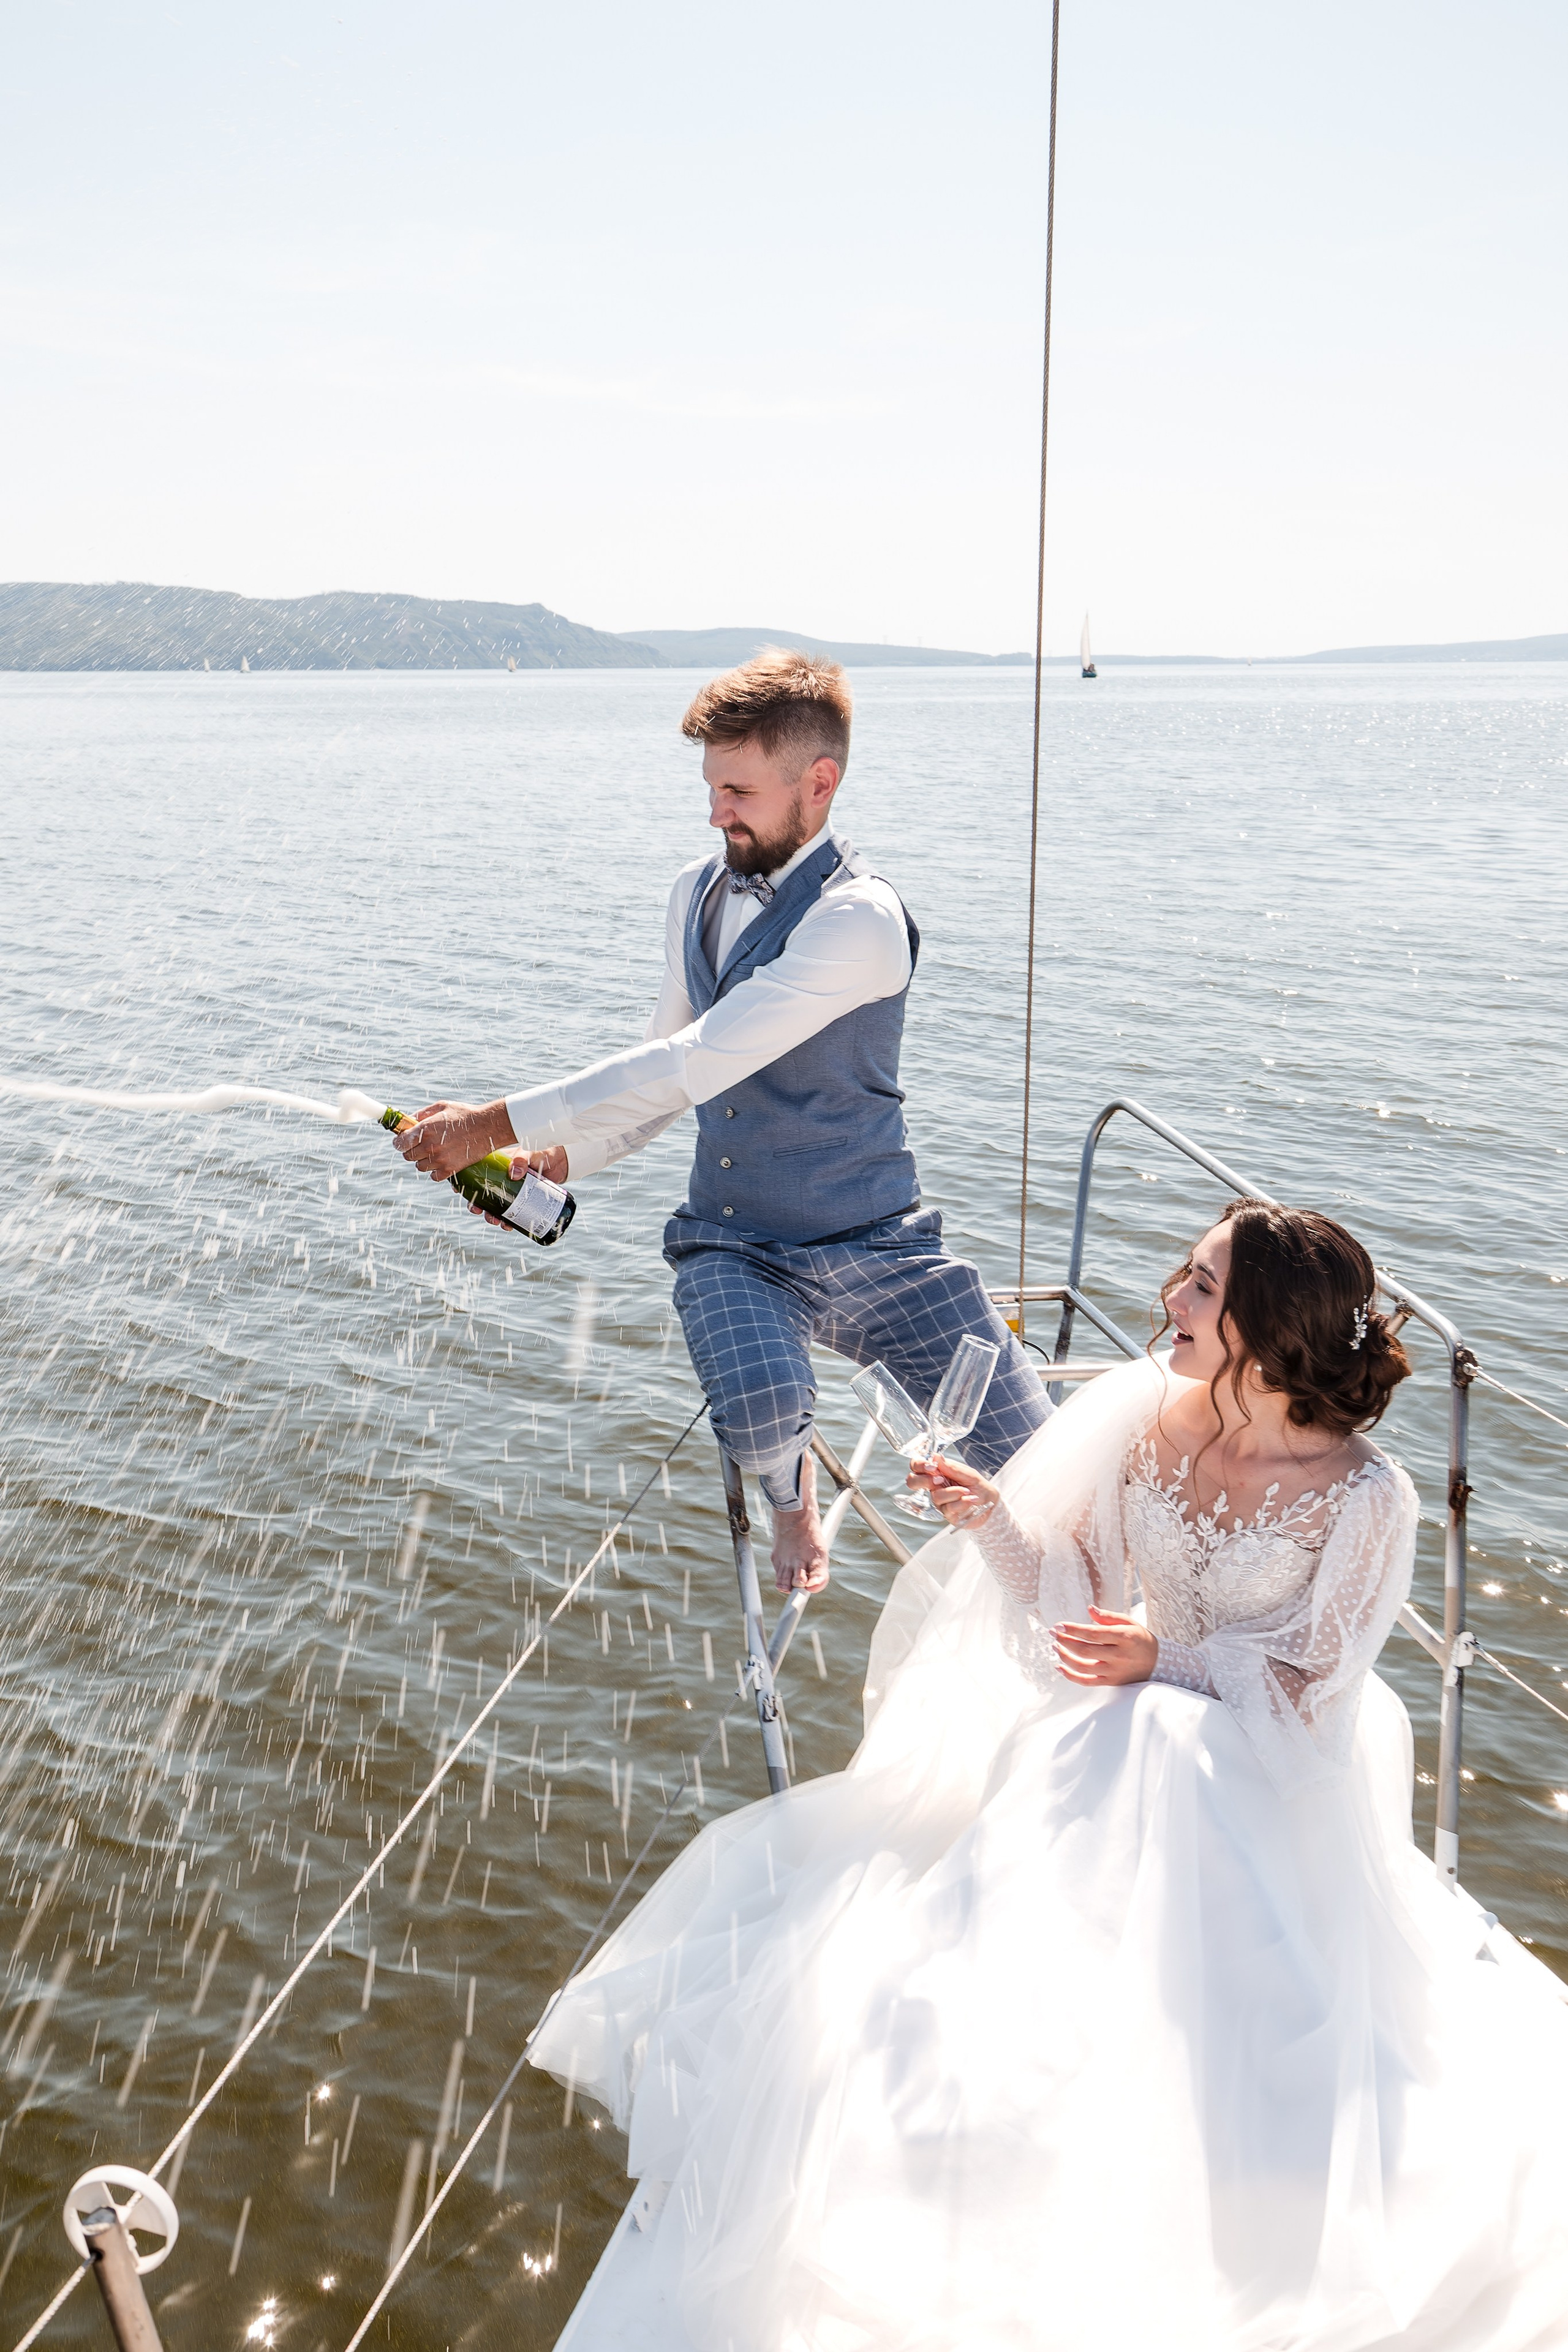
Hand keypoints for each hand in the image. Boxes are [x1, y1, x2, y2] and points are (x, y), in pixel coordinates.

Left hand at [393, 1097, 514, 1181]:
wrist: (488, 1127)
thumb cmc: (465, 1114)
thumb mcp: (442, 1106)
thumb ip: (423, 1113)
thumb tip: (409, 1120)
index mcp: (425, 1129)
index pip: (400, 1143)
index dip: (399, 1142)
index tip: (402, 1141)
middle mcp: (430, 1145)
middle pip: (408, 1156)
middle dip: (411, 1150)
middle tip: (420, 1145)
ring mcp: (440, 1159)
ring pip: (419, 1167)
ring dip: (423, 1161)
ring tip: (433, 1153)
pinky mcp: (450, 1169)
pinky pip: (433, 1176)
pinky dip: (435, 1171)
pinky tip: (442, 1162)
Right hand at [470, 1148, 570, 1227]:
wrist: (560, 1164)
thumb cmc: (541, 1154)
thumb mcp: (530, 1153)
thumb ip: (522, 1159)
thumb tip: (513, 1173)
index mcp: (496, 1165)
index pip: (474, 1174)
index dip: (463, 1183)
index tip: (459, 1190)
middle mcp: (499, 1180)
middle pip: (481, 1195)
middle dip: (476, 1205)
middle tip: (477, 1210)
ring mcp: (510, 1192)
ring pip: (494, 1207)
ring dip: (490, 1216)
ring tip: (495, 1221)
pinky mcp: (521, 1201)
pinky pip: (510, 1213)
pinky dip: (507, 1222)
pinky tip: (508, 1226)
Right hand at [906, 1453, 999, 1528]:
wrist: (992, 1503)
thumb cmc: (979, 1486)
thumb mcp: (969, 1473)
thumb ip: (952, 1467)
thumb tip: (935, 1457)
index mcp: (938, 1473)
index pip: (917, 1466)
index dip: (918, 1465)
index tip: (931, 1467)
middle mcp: (935, 1487)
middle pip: (913, 1482)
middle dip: (924, 1480)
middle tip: (940, 1480)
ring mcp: (940, 1501)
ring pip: (936, 1496)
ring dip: (954, 1492)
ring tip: (968, 1491)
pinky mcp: (947, 1514)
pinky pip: (949, 1508)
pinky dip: (962, 1502)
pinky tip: (971, 1500)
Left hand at [1052, 1607, 1157, 1686]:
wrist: (1157, 1662)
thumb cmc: (1140, 1638)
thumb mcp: (1128, 1622)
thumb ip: (1108, 1617)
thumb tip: (1089, 1609)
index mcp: (1124, 1637)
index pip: (1093, 1633)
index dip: (1074, 1630)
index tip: (1059, 1625)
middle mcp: (1119, 1655)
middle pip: (1085, 1650)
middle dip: (1065, 1641)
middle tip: (1053, 1633)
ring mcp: (1114, 1671)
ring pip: (1083, 1667)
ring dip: (1065, 1657)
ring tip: (1055, 1646)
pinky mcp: (1111, 1682)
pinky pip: (1087, 1681)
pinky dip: (1071, 1676)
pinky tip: (1060, 1667)